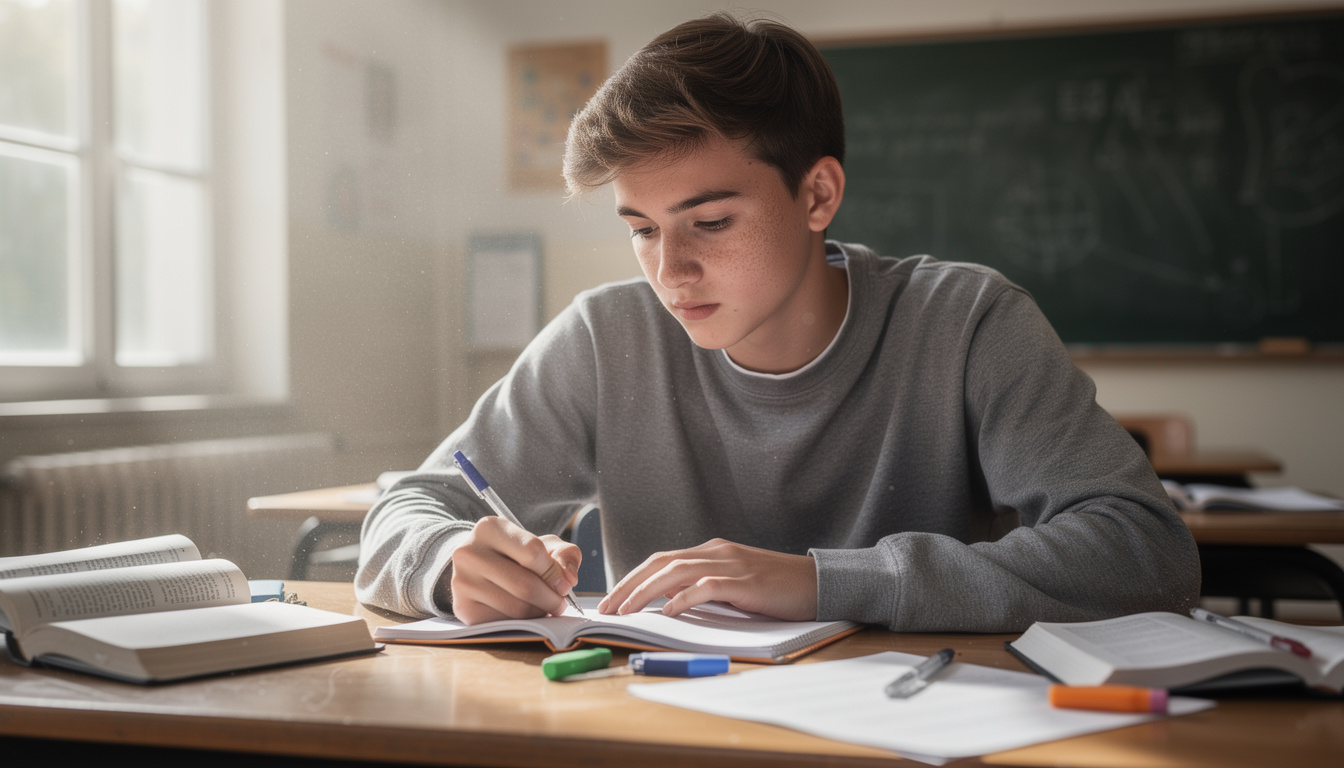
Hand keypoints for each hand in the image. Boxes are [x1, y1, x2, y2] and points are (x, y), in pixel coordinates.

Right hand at [442, 516, 580, 623]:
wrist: (477, 566)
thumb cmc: (515, 554)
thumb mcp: (542, 543)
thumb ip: (564, 554)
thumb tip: (568, 579)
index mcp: (490, 528)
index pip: (532, 552)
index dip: (555, 572)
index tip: (565, 584)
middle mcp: (469, 553)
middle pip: (525, 585)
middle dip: (551, 599)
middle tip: (560, 603)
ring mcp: (462, 582)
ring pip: (517, 608)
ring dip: (539, 612)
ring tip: (543, 607)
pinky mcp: (463, 608)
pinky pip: (505, 623)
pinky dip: (522, 623)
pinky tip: (524, 613)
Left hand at [596, 538, 817, 620]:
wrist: (817, 582)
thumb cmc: (776, 588)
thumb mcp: (733, 584)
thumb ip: (703, 587)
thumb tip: (668, 601)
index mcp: (711, 551)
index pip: (660, 560)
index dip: (632, 579)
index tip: (611, 599)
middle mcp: (716, 551)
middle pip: (659, 563)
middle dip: (628, 585)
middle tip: (605, 608)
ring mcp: (730, 563)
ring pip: (675, 572)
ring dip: (644, 592)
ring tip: (625, 611)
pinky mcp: (744, 581)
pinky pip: (706, 586)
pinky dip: (683, 598)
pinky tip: (667, 611)